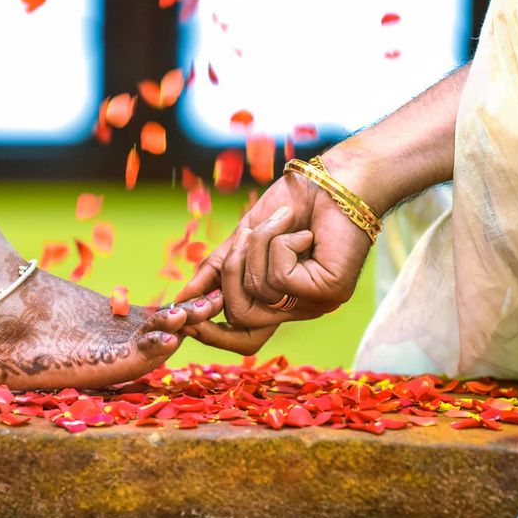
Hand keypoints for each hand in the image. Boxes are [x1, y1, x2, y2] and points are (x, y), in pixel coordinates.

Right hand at [177, 165, 372, 352]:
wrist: (336, 179)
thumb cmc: (294, 204)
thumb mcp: (245, 238)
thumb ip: (216, 270)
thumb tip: (181, 300)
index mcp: (281, 303)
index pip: (243, 338)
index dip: (212, 331)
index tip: (185, 309)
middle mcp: (299, 310)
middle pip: (241, 320)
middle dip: (231, 273)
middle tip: (244, 236)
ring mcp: (316, 304)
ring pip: (258, 291)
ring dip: (260, 247)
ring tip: (283, 221)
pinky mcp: (329, 291)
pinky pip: (281, 279)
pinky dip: (282, 246)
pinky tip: (305, 233)